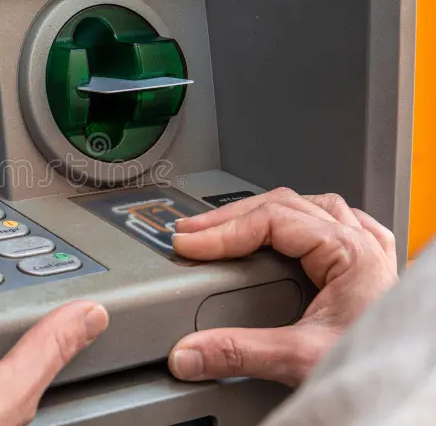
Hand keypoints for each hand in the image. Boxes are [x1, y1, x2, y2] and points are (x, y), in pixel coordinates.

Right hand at [169, 188, 397, 386]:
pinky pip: (335, 222)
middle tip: (193, 232)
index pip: (269, 220)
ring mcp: (367, 252)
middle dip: (231, 218)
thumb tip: (188, 351)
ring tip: (230, 223)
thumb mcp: (300, 360)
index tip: (188, 243)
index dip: (221, 230)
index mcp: (349, 252)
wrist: (410, 393)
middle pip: (284, 205)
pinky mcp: (368, 268)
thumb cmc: (379, 368)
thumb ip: (238, 352)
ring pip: (309, 207)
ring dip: (264, 212)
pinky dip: (301, 219)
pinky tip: (291, 228)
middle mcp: (360, 244)